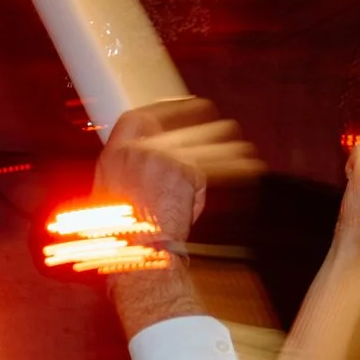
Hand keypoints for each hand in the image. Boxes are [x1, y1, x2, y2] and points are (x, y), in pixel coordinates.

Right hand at [95, 99, 261, 246]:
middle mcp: (140, 149)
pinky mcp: (188, 170)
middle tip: (219, 122)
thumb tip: (144, 173)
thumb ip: (127, 178)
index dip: (163, 111)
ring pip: (203, 143)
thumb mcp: (109, 200)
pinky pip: (212, 170)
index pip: (140, 119)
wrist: (136, 252)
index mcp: (115, 155)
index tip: (179, 108)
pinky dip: (234, 169)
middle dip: (201, 122)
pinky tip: (250, 166)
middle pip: (177, 125)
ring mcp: (165, 157)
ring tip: (245, 149)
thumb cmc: (123, 239)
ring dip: (227, 147)